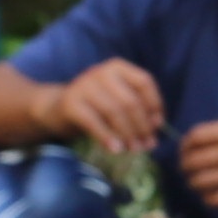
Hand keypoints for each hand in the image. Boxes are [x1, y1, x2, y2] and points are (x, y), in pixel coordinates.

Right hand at [50, 60, 168, 168]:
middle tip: (148, 145)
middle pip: (130, 101)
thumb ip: (138, 108)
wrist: (59, 108)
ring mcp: (83, 85)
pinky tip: (116, 150)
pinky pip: (94, 122)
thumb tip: (157, 126)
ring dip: (127, 134)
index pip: (144, 82)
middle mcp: (101, 72)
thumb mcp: (119, 100)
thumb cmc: (98, 106)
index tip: (158, 126)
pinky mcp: (70, 103)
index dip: (154, 105)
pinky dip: (107, 137)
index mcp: (117, 67)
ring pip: (114, 112)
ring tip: (134, 149)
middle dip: (142, 126)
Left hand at [173, 116, 217, 207]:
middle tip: (188, 166)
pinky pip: (216, 200)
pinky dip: (208, 198)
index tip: (187, 148)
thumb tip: (198, 142)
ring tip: (199, 180)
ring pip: (200, 182)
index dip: (185, 143)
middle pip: (194, 161)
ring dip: (194, 182)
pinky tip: (213, 193)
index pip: (197, 136)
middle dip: (185, 164)